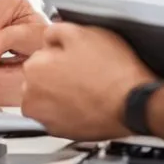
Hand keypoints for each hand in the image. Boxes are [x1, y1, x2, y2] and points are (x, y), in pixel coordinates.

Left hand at [21, 23, 155, 140]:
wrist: (131, 103)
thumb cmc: (111, 71)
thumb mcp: (83, 33)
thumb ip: (56, 31)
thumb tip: (49, 36)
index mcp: (34, 70)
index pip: (38, 54)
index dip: (59, 52)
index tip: (73, 55)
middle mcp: (32, 98)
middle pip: (39, 77)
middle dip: (55, 73)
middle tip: (82, 69)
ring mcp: (45, 118)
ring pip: (47, 98)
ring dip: (60, 92)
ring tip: (87, 85)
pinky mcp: (60, 132)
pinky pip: (59, 115)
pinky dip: (69, 109)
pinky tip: (88, 100)